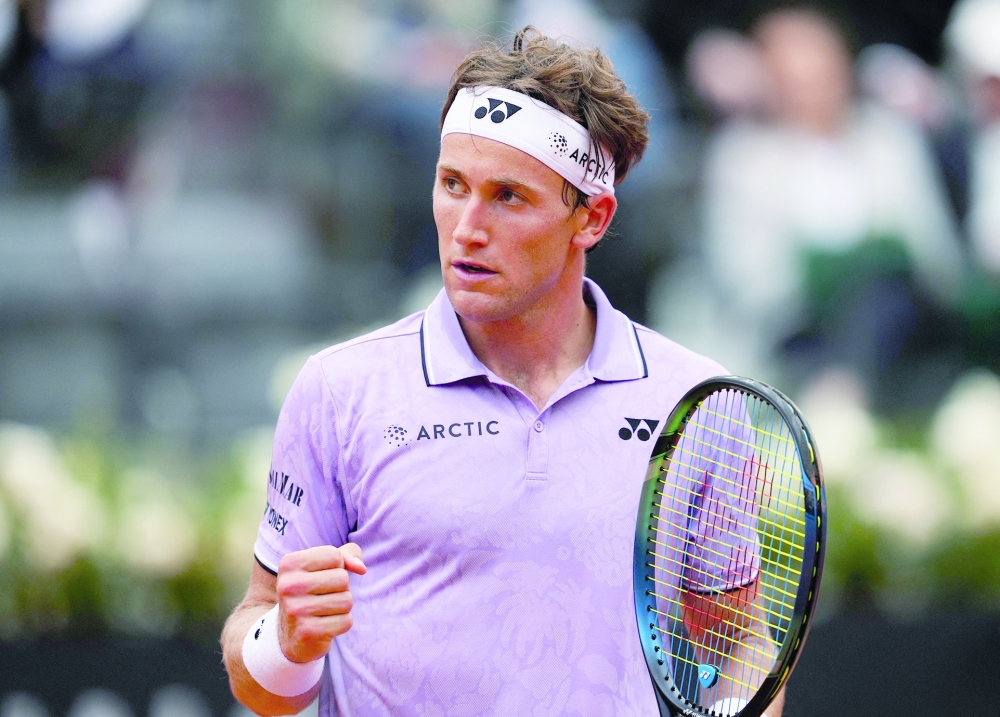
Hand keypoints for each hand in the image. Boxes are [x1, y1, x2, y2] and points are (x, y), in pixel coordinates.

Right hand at [275, 544, 366, 662]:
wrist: (291, 635)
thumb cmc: (314, 592)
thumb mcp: (325, 565)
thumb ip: (347, 554)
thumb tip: (361, 569)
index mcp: (289, 564)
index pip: (334, 556)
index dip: (337, 567)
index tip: (320, 578)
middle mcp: (288, 586)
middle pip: (342, 578)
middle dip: (341, 588)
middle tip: (323, 598)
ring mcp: (295, 610)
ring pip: (347, 600)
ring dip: (342, 606)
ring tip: (324, 611)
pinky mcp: (307, 632)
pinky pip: (346, 621)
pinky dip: (342, 623)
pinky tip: (325, 626)